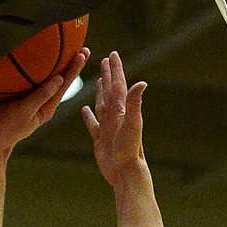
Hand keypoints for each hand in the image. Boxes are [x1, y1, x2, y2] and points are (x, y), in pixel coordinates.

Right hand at [0, 50, 88, 157]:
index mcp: (48, 107)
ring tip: (69, 49)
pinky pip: (34, 79)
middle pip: (61, 80)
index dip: (74, 68)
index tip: (83, 54)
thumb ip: (41, 95)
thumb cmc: (6, 126)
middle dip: (72, 64)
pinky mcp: (21, 96)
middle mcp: (43, 102)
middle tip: (84, 48)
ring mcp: (32, 99)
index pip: (64, 85)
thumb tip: (59, 79)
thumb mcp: (25, 111)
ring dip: (58, 64)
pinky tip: (40, 57)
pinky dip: (40, 68)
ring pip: (48, 78)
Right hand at [84, 51, 146, 186]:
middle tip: (105, 60)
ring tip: (99, 80)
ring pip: (102, 104)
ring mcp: (108, 127)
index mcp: (121, 110)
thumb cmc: (130, 149)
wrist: (125, 172)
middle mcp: (115, 116)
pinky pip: (93, 124)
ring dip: (100, 92)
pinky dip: (89, 116)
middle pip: (110, 91)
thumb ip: (134, 103)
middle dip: (108, 75)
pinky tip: (85, 110)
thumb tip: (142, 83)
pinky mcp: (100, 139)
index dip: (116, 69)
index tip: (113, 54)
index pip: (118, 84)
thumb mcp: (132, 124)